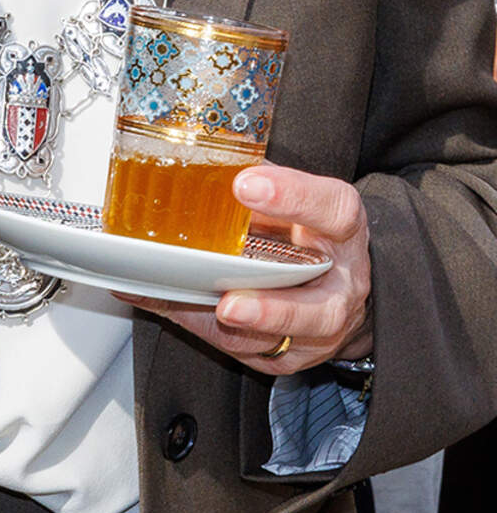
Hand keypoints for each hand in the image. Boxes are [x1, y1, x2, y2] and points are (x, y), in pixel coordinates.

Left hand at [119, 160, 374, 374]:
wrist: (338, 285)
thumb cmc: (307, 235)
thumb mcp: (294, 202)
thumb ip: (255, 185)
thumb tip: (189, 160)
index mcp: (340, 231)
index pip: (333, 210)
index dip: (294, 197)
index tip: (246, 185)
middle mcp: (340, 285)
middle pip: (319, 307)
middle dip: (273, 308)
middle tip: (230, 301)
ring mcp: (320, 326)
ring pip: (282, 337)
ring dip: (237, 329)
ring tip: (212, 313)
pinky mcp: (293, 353)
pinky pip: (249, 348)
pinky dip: (203, 326)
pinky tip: (171, 307)